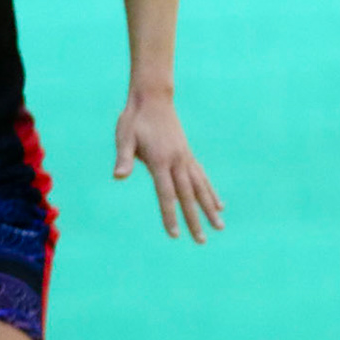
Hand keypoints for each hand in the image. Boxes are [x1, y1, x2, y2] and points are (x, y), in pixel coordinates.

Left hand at [115, 92, 224, 242]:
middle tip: (203, 241)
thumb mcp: (124, 137)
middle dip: (196, 219)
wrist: (153, 98)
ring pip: (201, 187)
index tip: (176, 235)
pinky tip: (218, 202)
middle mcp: (178, 161)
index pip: (167, 194)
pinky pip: (203, 177)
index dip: (170, 215)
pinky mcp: (188, 155)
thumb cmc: (134, 120)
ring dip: (210, 208)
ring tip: (220, 225)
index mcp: (161, 161)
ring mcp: (186, 158)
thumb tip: (119, 176)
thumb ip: (124, 158)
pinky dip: (211, 191)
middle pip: (189, 195)